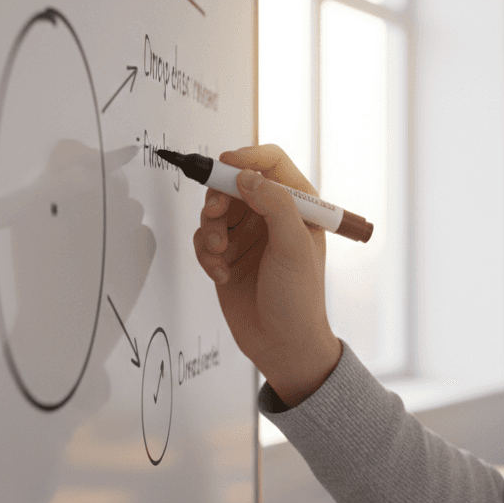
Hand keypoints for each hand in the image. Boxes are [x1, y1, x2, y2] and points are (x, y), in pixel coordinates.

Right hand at [193, 145, 340, 406]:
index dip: (246, 157)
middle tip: (215, 214)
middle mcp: (272, 215)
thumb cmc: (299, 299)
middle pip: (234, 182)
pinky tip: (221, 274)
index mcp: (299, 205)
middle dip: (219, 196)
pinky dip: (206, 253)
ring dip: (210, 228)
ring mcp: (249, 235)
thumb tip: (247, 176)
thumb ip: (275, 205)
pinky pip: (204, 238)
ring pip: (215, 210)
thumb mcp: (294, 247)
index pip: (271, 162)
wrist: (282, 345)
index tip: (225, 166)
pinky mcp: (227, 255)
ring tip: (220, 253)